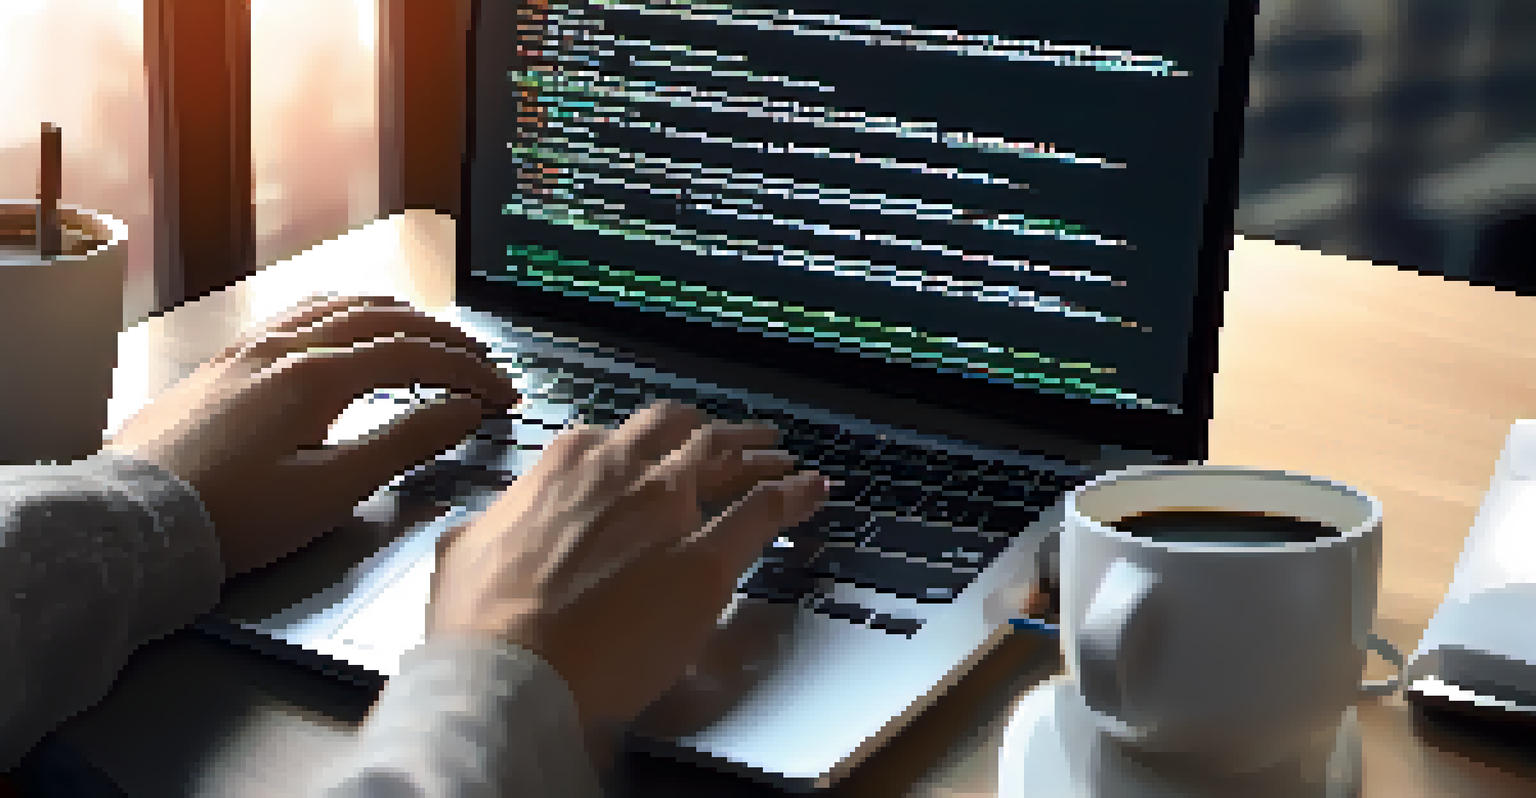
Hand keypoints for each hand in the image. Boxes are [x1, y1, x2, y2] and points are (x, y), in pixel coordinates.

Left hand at [105, 294, 519, 577]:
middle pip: (383, 318)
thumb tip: (461, 411)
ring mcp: (249, 349)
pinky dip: (344, 313)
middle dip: (443, 337)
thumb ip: (404, 443)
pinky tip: (344, 330)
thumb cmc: (231, 516)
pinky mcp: (224, 363)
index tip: (501, 396)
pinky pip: (299, 315)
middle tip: (480, 362)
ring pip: (338, 304)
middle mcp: (283, 347)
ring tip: (427, 333)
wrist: (134, 522)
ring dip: (395, 314)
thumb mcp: (331, 489)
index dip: (468, 372)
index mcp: (316, 375)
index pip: (414, 355)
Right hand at [426, 401, 828, 748]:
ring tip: (784, 459)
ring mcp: (669, 509)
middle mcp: (622, 472)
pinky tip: (812, 491)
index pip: (620, 440)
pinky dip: (791, 498)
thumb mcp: (467, 551)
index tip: (663, 456)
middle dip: (712, 433)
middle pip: (680, 432)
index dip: (649, 447)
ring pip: (725, 461)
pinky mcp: (706, 561)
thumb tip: (491, 529)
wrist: (509, 670)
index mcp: (564, 464)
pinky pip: (759, 515)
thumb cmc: (480, 622)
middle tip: (740, 440)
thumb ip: (495, 528)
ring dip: (758, 457)